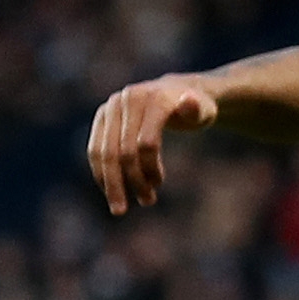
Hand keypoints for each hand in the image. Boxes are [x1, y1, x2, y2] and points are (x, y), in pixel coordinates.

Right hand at [87, 76, 220, 213]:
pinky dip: (102, 173)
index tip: (159, 185)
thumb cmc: (194, 109)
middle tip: (142, 204)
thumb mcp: (203, 111)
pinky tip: (112, 191)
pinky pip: (95, 150)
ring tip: (123, 207)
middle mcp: (128, 99)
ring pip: (102, 153)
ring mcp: (111, 106)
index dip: (151, 169)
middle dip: (127, 183)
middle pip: (120, 151)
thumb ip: (196, 110)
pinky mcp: (101, 116)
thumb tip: (189, 102)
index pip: (146, 144)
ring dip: (112, 184)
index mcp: (153, 98)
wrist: (173, 92)